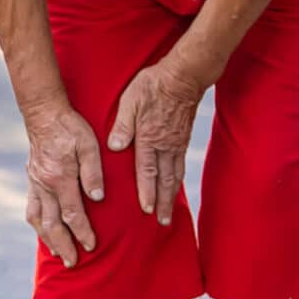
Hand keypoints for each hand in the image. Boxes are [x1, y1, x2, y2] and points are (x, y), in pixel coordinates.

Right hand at [24, 103, 104, 268]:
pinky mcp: (32, 179)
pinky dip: (37, 223)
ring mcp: (35, 182)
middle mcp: (44, 184)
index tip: (91, 246)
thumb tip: (98, 199)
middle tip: (73, 263)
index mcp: (59, 177)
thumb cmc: (70, 127)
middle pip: (51, 224)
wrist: (44, 113)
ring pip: (37, 219)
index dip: (82, 233)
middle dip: (63, 245)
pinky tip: (44, 230)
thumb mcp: (88, 144)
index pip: (72, 213)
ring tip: (58, 253)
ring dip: (47, 238)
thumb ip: (93, 173)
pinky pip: (31, 207)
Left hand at [108, 60, 203, 224]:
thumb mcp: (130, 101)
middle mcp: (166, 145)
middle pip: (165, 180)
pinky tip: (175, 187)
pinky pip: (181, 165)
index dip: (146, 192)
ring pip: (175, 176)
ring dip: (171, 196)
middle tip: (163, 222)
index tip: (146, 211)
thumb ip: (123, 125)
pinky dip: (178, 181)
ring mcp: (177, 143)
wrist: (184, 75)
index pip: (147, 171)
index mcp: (150, 138)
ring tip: (169, 212)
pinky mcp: (183, 139)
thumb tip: (115, 147)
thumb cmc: (153, 86)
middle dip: (163, 203)